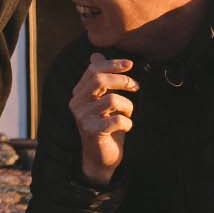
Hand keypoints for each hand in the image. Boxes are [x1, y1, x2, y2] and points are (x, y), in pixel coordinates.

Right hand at [72, 53, 136, 186]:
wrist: (100, 157)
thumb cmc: (106, 126)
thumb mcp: (103, 100)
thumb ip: (100, 80)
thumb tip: (95, 55)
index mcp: (79, 93)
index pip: (93, 70)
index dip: (113, 64)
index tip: (130, 64)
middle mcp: (77, 103)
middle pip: (100, 81)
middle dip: (123, 81)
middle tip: (136, 87)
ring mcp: (82, 118)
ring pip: (112, 100)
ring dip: (128, 107)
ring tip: (128, 114)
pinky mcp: (91, 131)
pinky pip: (118, 120)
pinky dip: (128, 123)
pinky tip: (126, 127)